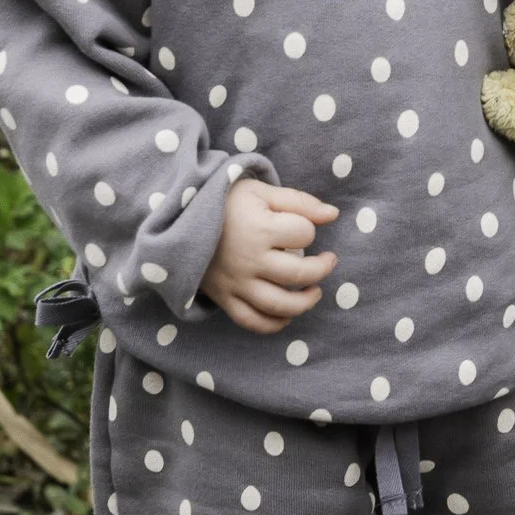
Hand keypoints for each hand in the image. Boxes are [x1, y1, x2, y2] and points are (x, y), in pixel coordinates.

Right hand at [202, 178, 339, 332]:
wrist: (180, 219)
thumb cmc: (225, 202)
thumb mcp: (261, 191)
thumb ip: (299, 202)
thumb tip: (333, 215)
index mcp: (259, 229)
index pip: (304, 234)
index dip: (308, 229)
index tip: (299, 226)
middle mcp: (250, 260)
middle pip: (299, 274)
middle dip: (322, 268)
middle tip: (328, 261)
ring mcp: (236, 283)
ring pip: (280, 305)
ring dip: (305, 302)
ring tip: (314, 290)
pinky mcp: (224, 298)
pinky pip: (252, 321)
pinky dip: (274, 323)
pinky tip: (287, 313)